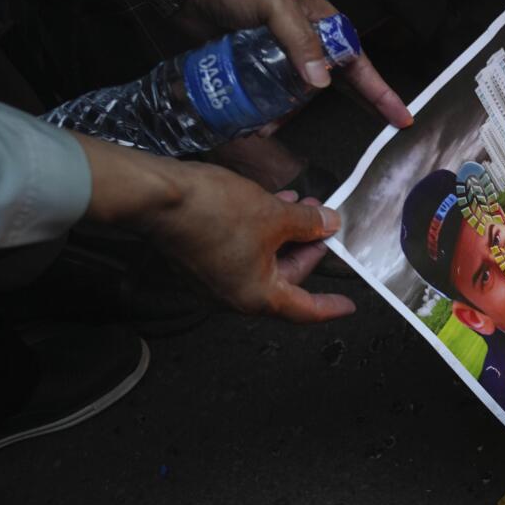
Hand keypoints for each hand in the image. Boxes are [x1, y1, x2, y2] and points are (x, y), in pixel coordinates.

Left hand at [69, 0, 411, 126]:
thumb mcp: (276, 6)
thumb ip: (300, 41)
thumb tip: (322, 84)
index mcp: (324, 26)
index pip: (361, 65)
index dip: (381, 93)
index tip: (402, 120)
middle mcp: (309, 47)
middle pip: (337, 88)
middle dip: (346, 114)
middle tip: (360, 144)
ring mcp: (283, 61)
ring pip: (299, 99)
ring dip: (287, 115)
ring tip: (266, 129)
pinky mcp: (258, 71)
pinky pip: (271, 100)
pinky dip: (265, 113)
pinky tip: (254, 125)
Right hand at [76, 134, 355, 322]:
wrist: (157, 196)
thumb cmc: (215, 211)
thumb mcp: (274, 215)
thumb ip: (307, 222)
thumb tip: (328, 223)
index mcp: (257, 297)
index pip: (304, 309)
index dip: (329, 306)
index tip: (348, 306)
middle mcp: (234, 296)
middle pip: (285, 279)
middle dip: (307, 248)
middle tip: (324, 223)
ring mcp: (214, 279)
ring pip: (263, 259)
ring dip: (284, 233)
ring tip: (301, 203)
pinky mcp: (200, 258)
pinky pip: (242, 250)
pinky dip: (260, 231)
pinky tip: (270, 203)